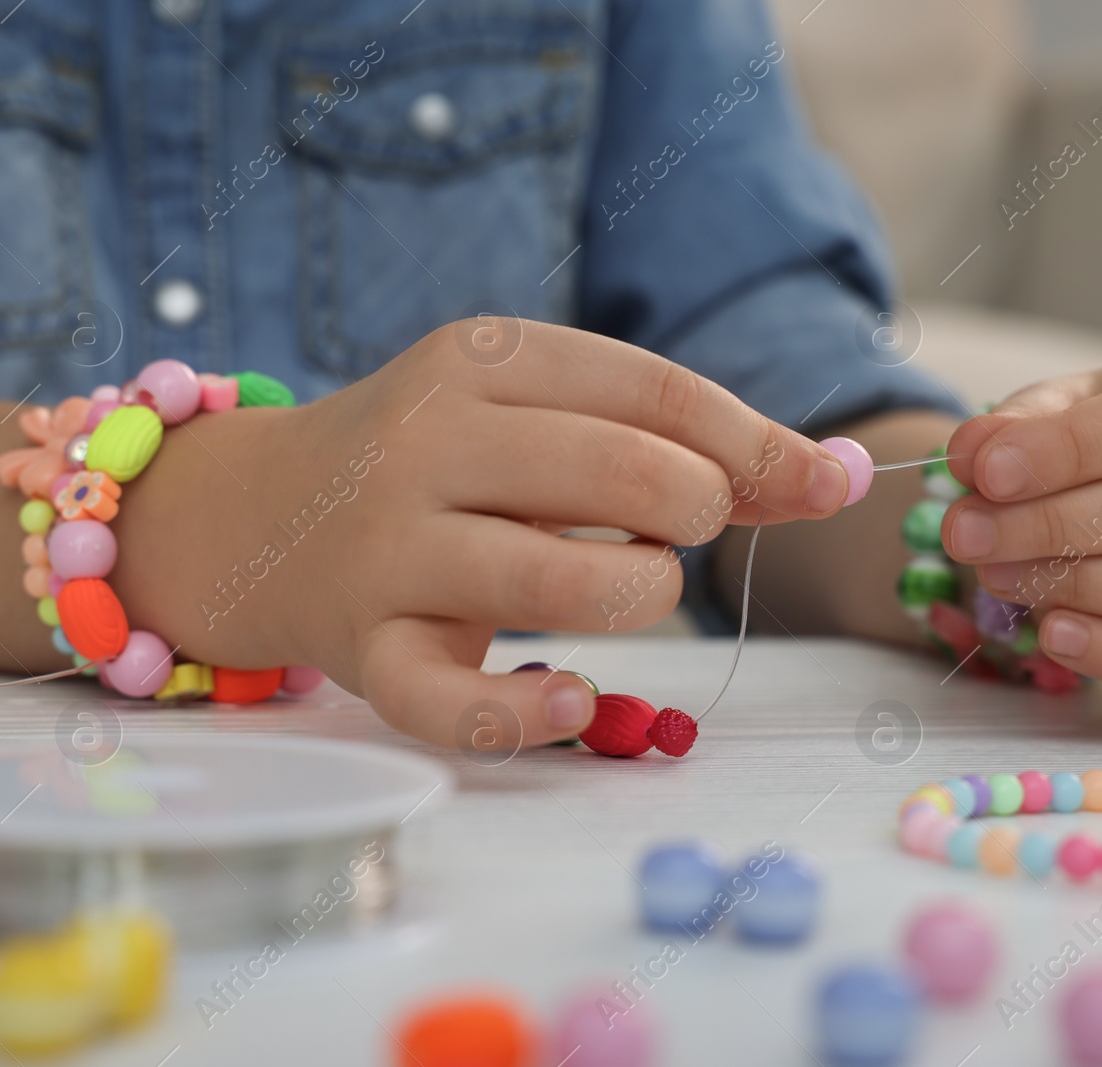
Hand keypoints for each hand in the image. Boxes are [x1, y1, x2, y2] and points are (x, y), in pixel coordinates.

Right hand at [113, 319, 850, 744]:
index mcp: (485, 358)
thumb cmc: (449, 463)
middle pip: (626, 474)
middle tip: (676, 534)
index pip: (659, 392)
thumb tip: (839, 474)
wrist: (263, 514)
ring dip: (637, 597)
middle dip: (694, 514)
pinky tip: (578, 700)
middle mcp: (430, 442)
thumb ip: (689, 443)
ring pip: (557, 582)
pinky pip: (449, 699)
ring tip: (629, 589)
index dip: (756, 446)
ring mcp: (388, 550)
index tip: (821, 487)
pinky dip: (528, 714)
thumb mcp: (547, 415)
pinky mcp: (363, 650)